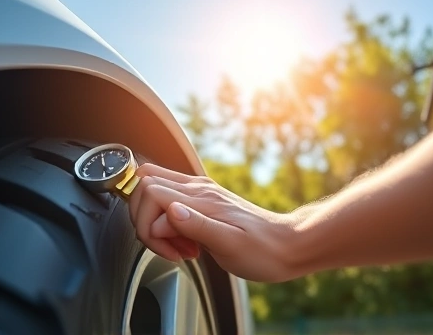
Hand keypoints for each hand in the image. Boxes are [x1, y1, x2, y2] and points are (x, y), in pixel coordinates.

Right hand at [129, 163, 297, 281]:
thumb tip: (168, 212)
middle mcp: (198, 189)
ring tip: (179, 247)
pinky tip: (186, 244)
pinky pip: (171, 203)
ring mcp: (200, 193)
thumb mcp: (230, 244)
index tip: (165, 246)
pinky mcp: (204, 202)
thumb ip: (196, 226)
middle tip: (166, 245)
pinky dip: (168, 225)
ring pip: (155, 191)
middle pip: (145, 182)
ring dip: (155, 223)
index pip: (149, 191)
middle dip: (144, 218)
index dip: (147, 222)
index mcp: (202, 198)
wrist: (288, 245)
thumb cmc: (263, 250)